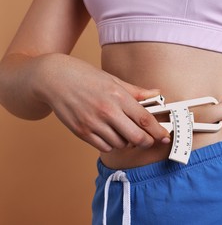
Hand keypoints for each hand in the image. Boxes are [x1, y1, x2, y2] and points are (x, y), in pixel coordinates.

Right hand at [33, 54, 170, 151]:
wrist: (54, 78)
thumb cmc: (86, 77)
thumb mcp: (113, 80)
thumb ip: (136, 91)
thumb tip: (156, 93)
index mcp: (118, 96)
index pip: (145, 119)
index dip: (158, 131)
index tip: (165, 137)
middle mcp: (107, 111)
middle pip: (136, 137)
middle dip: (146, 141)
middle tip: (148, 140)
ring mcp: (93, 123)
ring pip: (120, 144)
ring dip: (127, 142)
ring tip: (125, 132)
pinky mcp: (81, 132)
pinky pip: (104, 147)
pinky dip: (111, 144)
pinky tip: (110, 134)